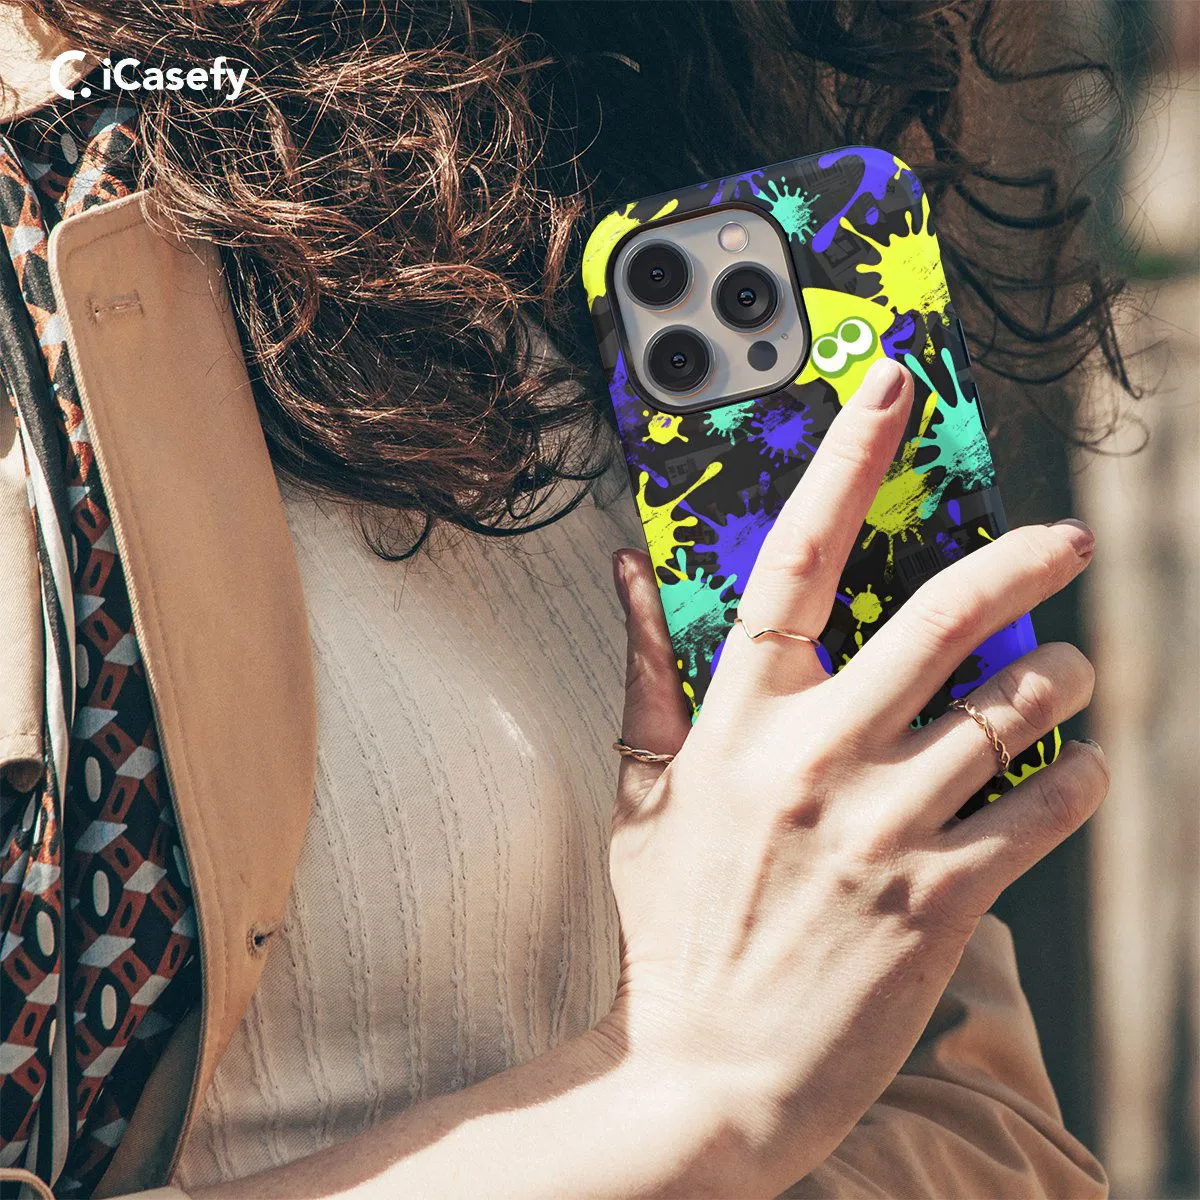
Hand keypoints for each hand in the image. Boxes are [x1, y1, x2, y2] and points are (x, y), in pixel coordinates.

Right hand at [601, 358, 1107, 1194]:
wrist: (705, 1071)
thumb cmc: (672, 927)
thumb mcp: (642, 794)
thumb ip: (644, 674)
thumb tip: (626, 572)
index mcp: (739, 721)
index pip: (796, 559)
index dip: (847, 462)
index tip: (890, 390)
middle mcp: (816, 758)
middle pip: (941, 619)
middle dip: (1023, 563)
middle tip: (1067, 540)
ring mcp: (882, 827)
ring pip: (1010, 711)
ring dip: (1064, 679)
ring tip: (1076, 674)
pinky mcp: (939, 899)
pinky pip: (1039, 811)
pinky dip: (1076, 776)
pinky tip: (1077, 767)